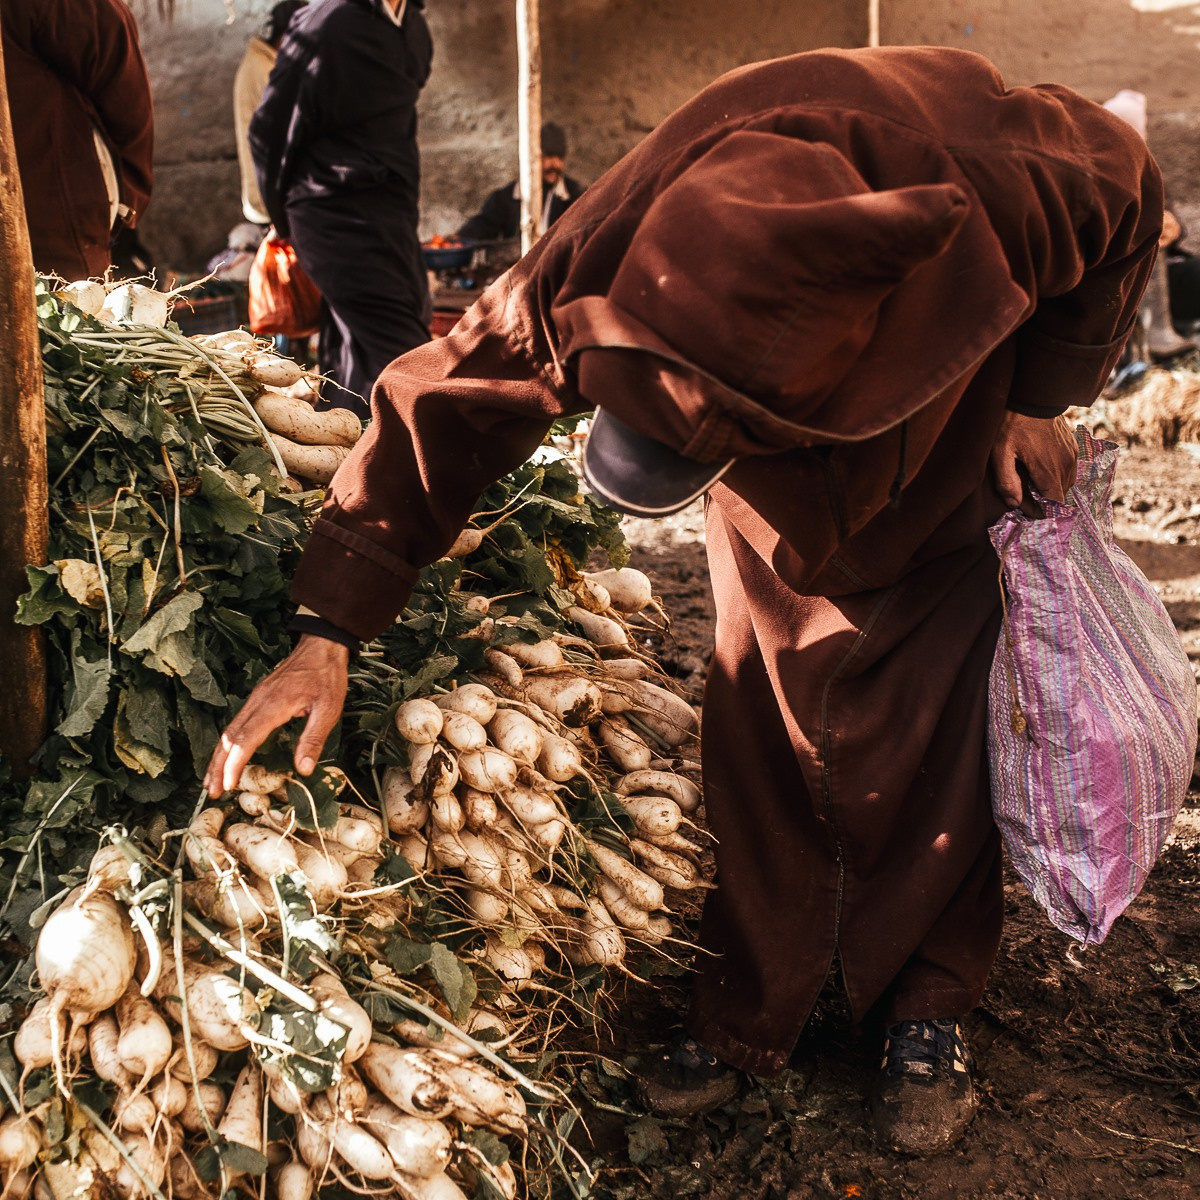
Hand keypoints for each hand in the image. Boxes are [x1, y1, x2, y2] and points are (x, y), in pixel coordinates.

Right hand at [203, 635, 349, 795]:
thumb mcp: (328, 709)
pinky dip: (227, 744)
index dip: (234, 764)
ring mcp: (255, 699)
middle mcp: (257, 702)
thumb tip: (302, 770)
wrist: (321, 646)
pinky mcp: (258, 698)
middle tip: (213, 792)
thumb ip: (313, 739)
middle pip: (229, 738)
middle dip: (217, 766)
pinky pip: (236, 723)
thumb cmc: (326, 677)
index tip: (229, 785)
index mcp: (273, 706)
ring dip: (218, 757)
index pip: (245, 740)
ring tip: (213, 781)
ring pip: (229, 731)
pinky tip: (227, 756)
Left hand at [990, 411, 1077, 511]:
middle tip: (1023, 494)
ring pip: (1066, 483)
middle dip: (1043, 500)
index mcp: (1049, 470)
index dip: (1041, 511)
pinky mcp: (1073, 447)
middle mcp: (1065, 465)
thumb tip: (1014, 504)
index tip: (1025, 508)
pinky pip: (1069, 470)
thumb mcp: (1001, 453)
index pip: (1054, 504)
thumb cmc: (1012, 424)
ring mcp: (1072, 455)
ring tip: (1031, 481)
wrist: (1033, 396)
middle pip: (1060, 495)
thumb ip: (1007, 481)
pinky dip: (1057, 474)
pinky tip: (1040, 468)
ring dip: (1050, 487)